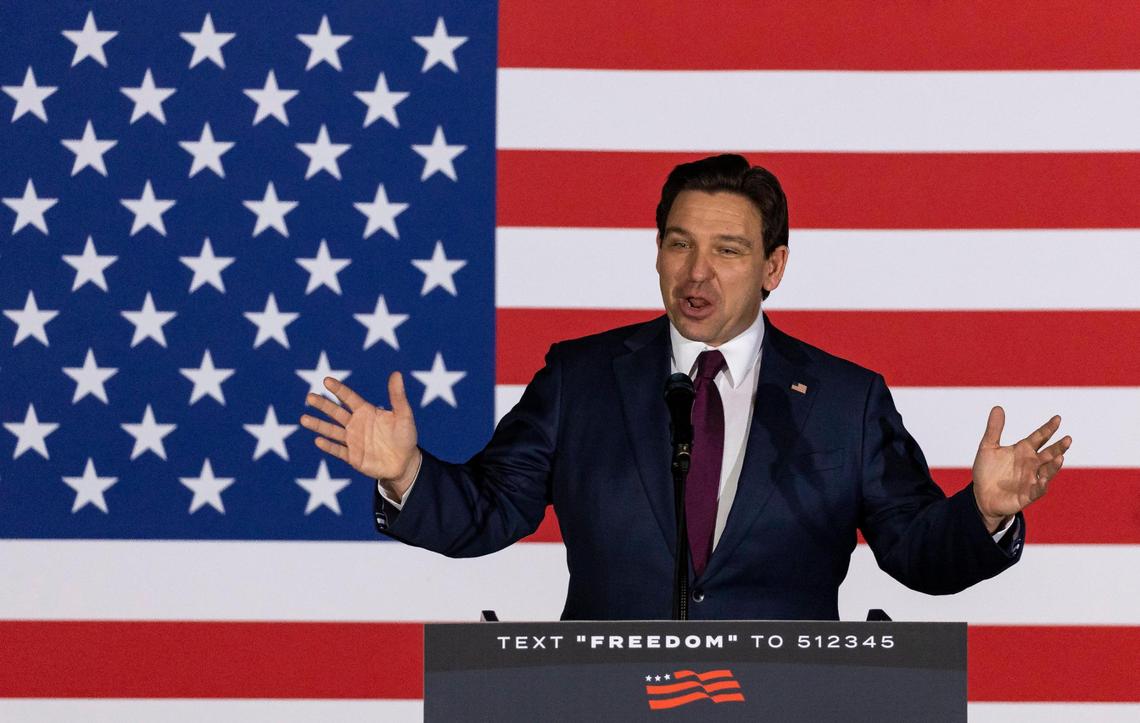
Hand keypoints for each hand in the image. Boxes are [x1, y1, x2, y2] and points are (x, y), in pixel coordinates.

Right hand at [299, 372, 420, 500]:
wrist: (405, 463)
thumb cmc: (405, 436)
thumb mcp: (404, 415)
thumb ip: (397, 396)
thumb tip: (397, 373)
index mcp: (366, 411)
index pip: (349, 398)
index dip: (339, 390)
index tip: (327, 380)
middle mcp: (356, 424)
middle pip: (336, 412)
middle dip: (323, 405)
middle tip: (310, 397)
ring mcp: (353, 440)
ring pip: (332, 431)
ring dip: (319, 425)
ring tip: (303, 419)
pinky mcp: (353, 457)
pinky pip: (338, 450)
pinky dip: (329, 446)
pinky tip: (318, 440)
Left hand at [972, 406, 1071, 531]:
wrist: (980, 494)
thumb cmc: (987, 470)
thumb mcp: (987, 447)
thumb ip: (994, 429)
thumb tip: (998, 407)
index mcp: (1023, 450)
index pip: (1040, 437)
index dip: (1048, 428)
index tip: (1057, 418)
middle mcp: (1031, 463)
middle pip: (1049, 453)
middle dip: (1059, 447)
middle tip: (1067, 439)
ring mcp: (1032, 478)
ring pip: (1047, 471)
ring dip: (1054, 465)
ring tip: (1060, 457)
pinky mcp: (1028, 494)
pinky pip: (1037, 489)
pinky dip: (1041, 484)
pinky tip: (1042, 479)